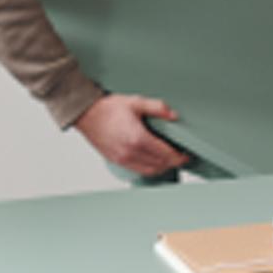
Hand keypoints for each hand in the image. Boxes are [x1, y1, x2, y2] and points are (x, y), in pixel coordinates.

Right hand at [74, 94, 190, 176]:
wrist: (85, 114)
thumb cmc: (107, 108)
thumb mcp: (136, 102)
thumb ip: (157, 108)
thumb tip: (174, 116)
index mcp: (137, 138)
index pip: (166, 154)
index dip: (179, 156)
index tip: (186, 154)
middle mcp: (130, 152)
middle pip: (160, 165)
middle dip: (174, 162)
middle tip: (181, 156)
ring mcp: (123, 159)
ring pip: (150, 171)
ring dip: (163, 167)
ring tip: (170, 160)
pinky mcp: (117, 161)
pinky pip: (139, 170)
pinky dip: (150, 169)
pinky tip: (154, 161)